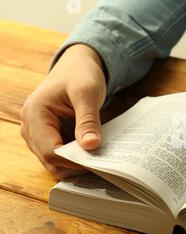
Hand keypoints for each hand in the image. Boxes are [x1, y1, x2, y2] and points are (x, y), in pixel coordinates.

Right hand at [21, 44, 106, 178]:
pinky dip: (80, 159)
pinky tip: (98, 156)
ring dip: (79, 165)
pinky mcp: (51, 139)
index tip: (100, 163)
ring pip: (57, 164)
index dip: (74, 161)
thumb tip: (91, 146)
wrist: (77, 67)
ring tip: (104, 160)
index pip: (50, 152)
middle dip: (77, 166)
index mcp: (35, 115)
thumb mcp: (87, 93)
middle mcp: (31, 129)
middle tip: (106, 165)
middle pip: (52, 162)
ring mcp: (40, 136)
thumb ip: (88, 119)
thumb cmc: (80, 74)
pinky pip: (64, 158)